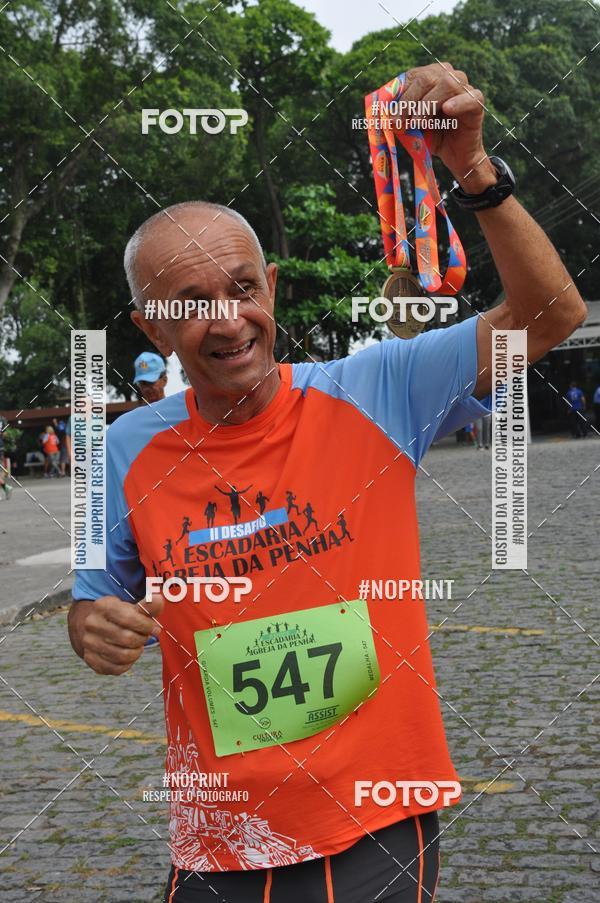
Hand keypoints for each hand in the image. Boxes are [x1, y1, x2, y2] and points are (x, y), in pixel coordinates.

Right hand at [78, 594, 163, 675]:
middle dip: (142, 639)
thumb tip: (158, 600)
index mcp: (102, 606)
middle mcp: (91, 624)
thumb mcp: (132, 607)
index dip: (146, 625)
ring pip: (122, 656)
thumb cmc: (120, 616)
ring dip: (136, 652)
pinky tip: (128, 654)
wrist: (97, 627)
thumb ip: (147, 606)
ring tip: (137, 646)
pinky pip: (116, 668)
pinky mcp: (90, 659)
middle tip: (144, 636)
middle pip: (127, 638)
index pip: (129, 618)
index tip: (154, 628)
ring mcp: (89, 642)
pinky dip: (128, 664)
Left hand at [401, 62, 496, 192]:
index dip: (400, 94)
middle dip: (409, 102)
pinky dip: (457, 102)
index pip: (413, 76)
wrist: (455, 155)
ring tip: (418, 124)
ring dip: (427, 104)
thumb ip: (399, 114)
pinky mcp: (477, 102)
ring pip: (446, 83)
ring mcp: (464, 87)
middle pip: (427, 78)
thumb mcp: (411, 124)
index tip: (389, 116)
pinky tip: (447, 110)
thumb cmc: (432, 137)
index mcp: (431, 77)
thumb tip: (381, 111)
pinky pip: (469, 97)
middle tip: (399, 123)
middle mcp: (448, 76)